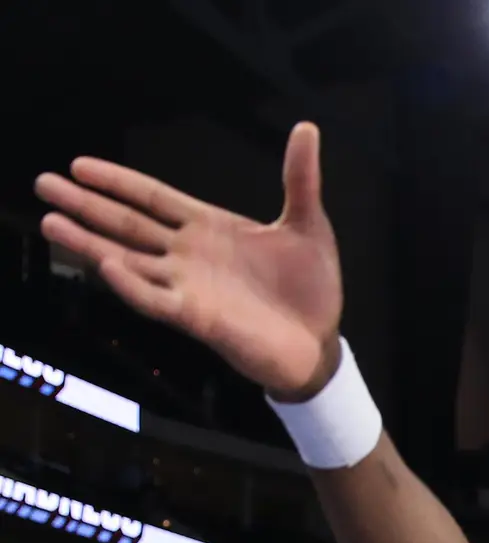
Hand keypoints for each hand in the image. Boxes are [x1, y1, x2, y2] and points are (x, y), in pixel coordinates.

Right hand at [36, 122, 342, 398]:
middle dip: (86, 206)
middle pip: (128, 224)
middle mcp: (190, 256)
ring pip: (128, 260)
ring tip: (51, 224)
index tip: (80, 166)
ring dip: (90, 243)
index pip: (154, 198)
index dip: (118, 182)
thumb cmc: (311, 289)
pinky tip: (108, 266)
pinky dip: (132, 285)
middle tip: (45, 185)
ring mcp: (189, 286)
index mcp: (211, 228)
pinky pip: (155, 300)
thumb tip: (306, 130)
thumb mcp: (308, 225)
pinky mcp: (197, 318)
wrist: (321, 344)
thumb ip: (300, 180)